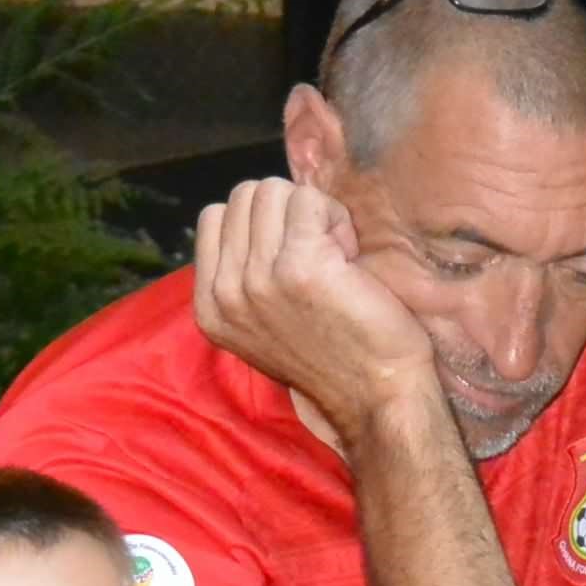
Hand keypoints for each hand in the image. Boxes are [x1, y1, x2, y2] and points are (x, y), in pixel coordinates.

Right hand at [193, 178, 437, 439]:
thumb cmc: (335, 355)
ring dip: (312, 214)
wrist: (376, 394)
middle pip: (244, 196)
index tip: (291, 263)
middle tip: (318, 259)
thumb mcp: (262, 321)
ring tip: (334, 260)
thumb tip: (255, 213)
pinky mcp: (297, 266)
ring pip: (274, 191)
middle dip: (285, 214)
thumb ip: (243, 273)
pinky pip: (309, 200)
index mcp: (209, 307)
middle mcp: (225, 294)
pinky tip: (348, 259)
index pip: (215, 216)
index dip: (261, 224)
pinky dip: (336, 219)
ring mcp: (257, 279)